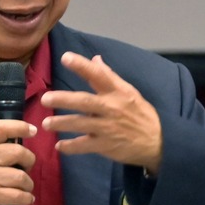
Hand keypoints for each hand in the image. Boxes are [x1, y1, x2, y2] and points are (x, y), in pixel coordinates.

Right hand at [0, 119, 36, 204]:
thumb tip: (17, 142)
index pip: (1, 128)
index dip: (21, 127)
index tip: (33, 130)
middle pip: (18, 152)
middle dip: (29, 160)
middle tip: (26, 167)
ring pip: (21, 176)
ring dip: (28, 182)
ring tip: (25, 186)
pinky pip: (18, 196)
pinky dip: (26, 198)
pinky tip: (25, 198)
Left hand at [41, 51, 162, 172]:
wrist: (158, 142)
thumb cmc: (140, 114)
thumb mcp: (129, 92)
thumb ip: (109, 76)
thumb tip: (95, 58)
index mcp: (118, 92)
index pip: (99, 75)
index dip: (82, 65)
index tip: (66, 57)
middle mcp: (112, 108)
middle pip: (85, 101)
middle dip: (64, 99)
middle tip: (45, 98)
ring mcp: (109, 128)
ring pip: (81, 124)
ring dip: (62, 123)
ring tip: (46, 123)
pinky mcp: (106, 146)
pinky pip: (84, 146)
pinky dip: (71, 147)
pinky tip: (59, 146)